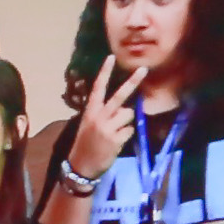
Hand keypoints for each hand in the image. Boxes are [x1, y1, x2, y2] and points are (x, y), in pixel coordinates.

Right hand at [64, 56, 137, 184]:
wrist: (81, 166)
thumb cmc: (85, 144)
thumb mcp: (88, 125)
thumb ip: (104, 114)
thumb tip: (125, 107)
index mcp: (90, 111)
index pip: (97, 88)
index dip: (104, 73)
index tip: (111, 57)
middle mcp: (98, 116)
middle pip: (119, 96)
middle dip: (132, 82)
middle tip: (143, 69)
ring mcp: (108, 127)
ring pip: (128, 114)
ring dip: (126, 122)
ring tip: (116, 133)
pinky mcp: (116, 139)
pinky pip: (130, 130)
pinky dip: (126, 135)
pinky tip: (116, 143)